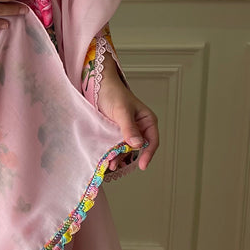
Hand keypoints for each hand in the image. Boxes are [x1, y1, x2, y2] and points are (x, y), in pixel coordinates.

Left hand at [97, 54, 158, 171]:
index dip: (148, 154)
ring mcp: (128, 131)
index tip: (142, 165)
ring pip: (127, 148)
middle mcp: (139, 127)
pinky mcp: (116, 132)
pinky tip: (107, 158)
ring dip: (119, 157)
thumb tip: (138, 144)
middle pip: (138, 147)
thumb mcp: (122, 110)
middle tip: (118, 164)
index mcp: (147, 120)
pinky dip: (113, 153)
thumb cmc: (113, 93)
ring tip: (110, 164)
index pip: (152, 141)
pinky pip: (117, 146)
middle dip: (129, 157)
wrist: (97, 85)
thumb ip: (129, 128)